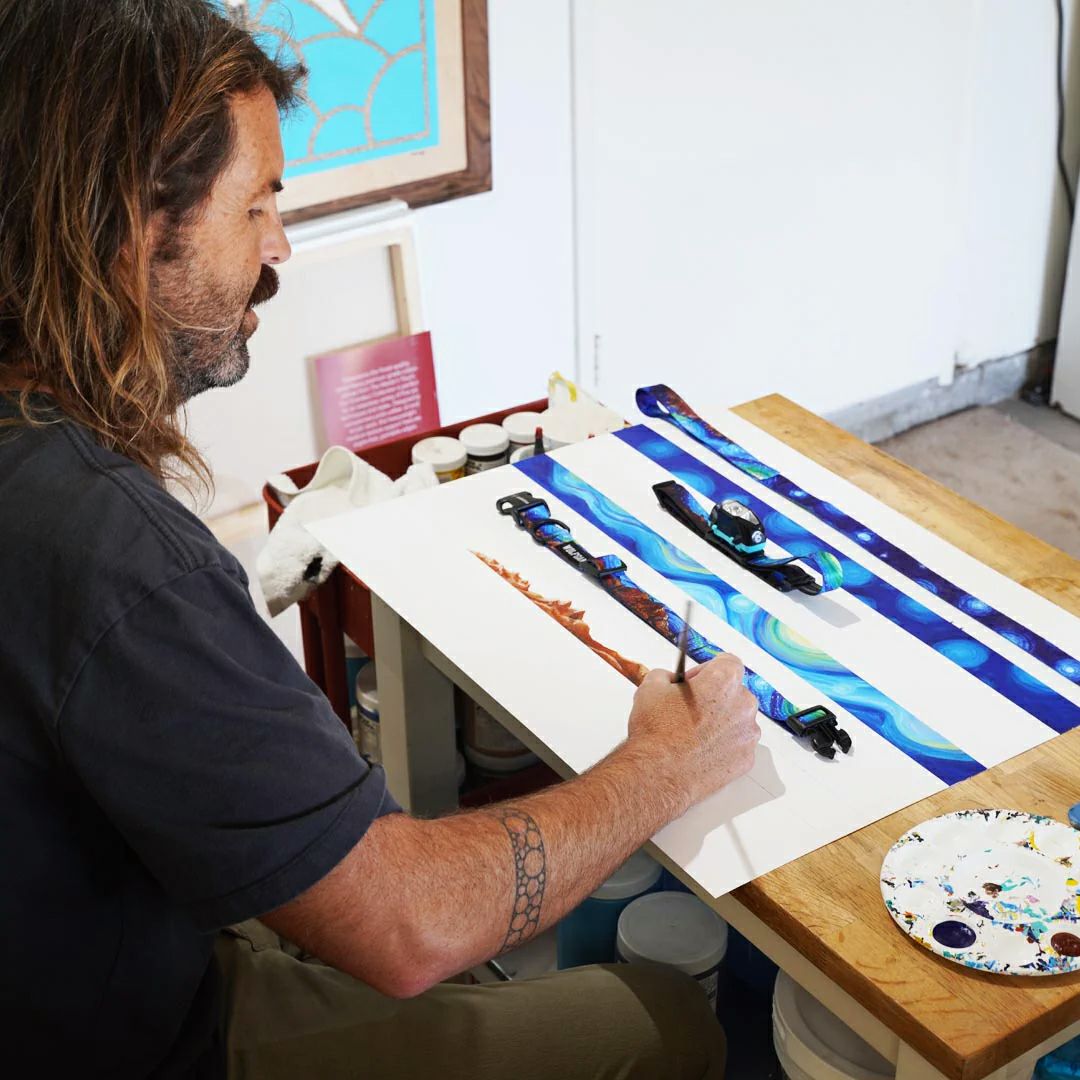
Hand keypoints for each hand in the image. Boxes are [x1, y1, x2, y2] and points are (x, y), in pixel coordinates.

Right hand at [625, 654, 760, 814]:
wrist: (658, 773)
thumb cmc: (656, 732)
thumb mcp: (651, 687)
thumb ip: (666, 676)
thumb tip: (670, 680)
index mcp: (723, 680)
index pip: (729, 663)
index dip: (709, 669)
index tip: (697, 680)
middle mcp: (743, 704)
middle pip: (735, 692)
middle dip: (715, 697)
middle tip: (691, 709)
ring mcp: (747, 734)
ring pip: (738, 720)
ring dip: (721, 722)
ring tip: (694, 733)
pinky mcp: (746, 759)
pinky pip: (738, 745)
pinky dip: (724, 746)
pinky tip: (701, 750)